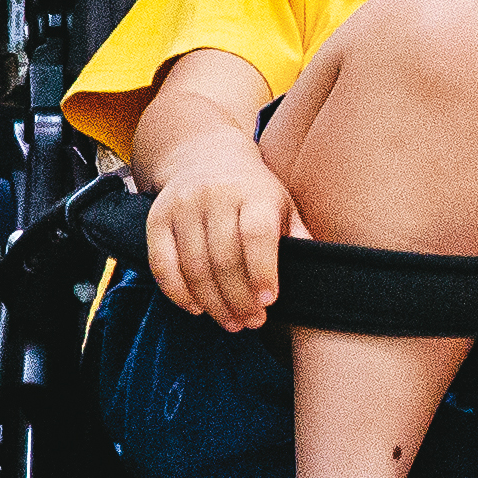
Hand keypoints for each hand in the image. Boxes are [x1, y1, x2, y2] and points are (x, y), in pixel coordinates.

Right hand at [149, 137, 295, 327]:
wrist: (204, 156)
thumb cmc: (252, 191)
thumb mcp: (281, 204)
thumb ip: (297, 236)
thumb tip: (320, 269)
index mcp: (253, 193)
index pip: (257, 234)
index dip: (262, 271)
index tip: (269, 301)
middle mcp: (214, 196)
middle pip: (223, 257)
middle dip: (238, 298)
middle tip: (251, 321)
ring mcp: (182, 207)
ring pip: (193, 266)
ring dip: (212, 302)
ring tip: (230, 321)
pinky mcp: (156, 219)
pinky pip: (161, 263)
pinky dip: (177, 292)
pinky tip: (196, 307)